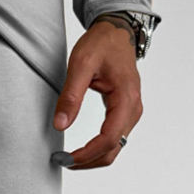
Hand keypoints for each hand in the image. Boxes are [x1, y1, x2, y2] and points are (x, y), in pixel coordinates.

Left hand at [51, 19, 143, 169]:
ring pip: (115, 147)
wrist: (117, 32)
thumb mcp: (80, 64)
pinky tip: (81, 150)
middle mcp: (133, 109)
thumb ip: (70, 96)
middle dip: (88, 161)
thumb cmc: (102, 44)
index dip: (86, 154)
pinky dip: (98, 149)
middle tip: (61, 161)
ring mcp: (131, 112)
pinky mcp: (125, 113)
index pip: (109, 139)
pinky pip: (114, 139)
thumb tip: (60, 125)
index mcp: (126, 98)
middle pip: (113, 149)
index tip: (65, 159)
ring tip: (68, 158)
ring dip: (93, 158)